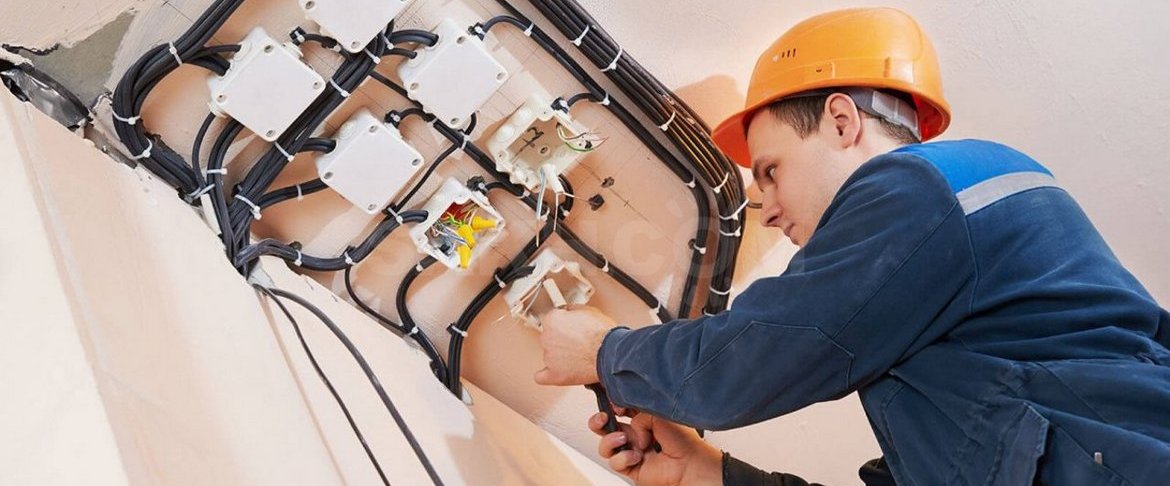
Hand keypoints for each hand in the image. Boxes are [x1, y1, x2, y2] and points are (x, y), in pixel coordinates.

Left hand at [534, 306, 615, 385]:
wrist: (610, 354)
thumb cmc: (602, 334)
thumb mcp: (589, 310)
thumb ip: (573, 310)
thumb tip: (570, 311)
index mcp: (552, 321)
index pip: (553, 319)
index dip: (565, 322)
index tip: (571, 326)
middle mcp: (546, 338)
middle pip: (550, 337)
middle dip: (562, 339)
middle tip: (578, 341)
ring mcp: (549, 357)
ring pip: (549, 355)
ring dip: (560, 355)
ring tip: (578, 356)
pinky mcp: (555, 375)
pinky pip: (542, 377)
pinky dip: (547, 375)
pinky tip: (554, 372)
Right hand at [590, 410, 722, 485]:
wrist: (690, 464)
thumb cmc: (683, 439)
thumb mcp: (657, 413)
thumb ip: (637, 413)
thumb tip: (627, 425)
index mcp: (644, 419)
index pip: (620, 410)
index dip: (613, 406)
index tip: (614, 403)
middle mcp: (636, 435)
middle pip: (606, 427)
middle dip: (598, 421)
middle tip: (603, 418)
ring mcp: (632, 451)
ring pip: (606, 446)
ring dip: (610, 440)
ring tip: (624, 439)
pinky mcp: (631, 468)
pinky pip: (614, 462)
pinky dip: (623, 457)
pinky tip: (637, 455)